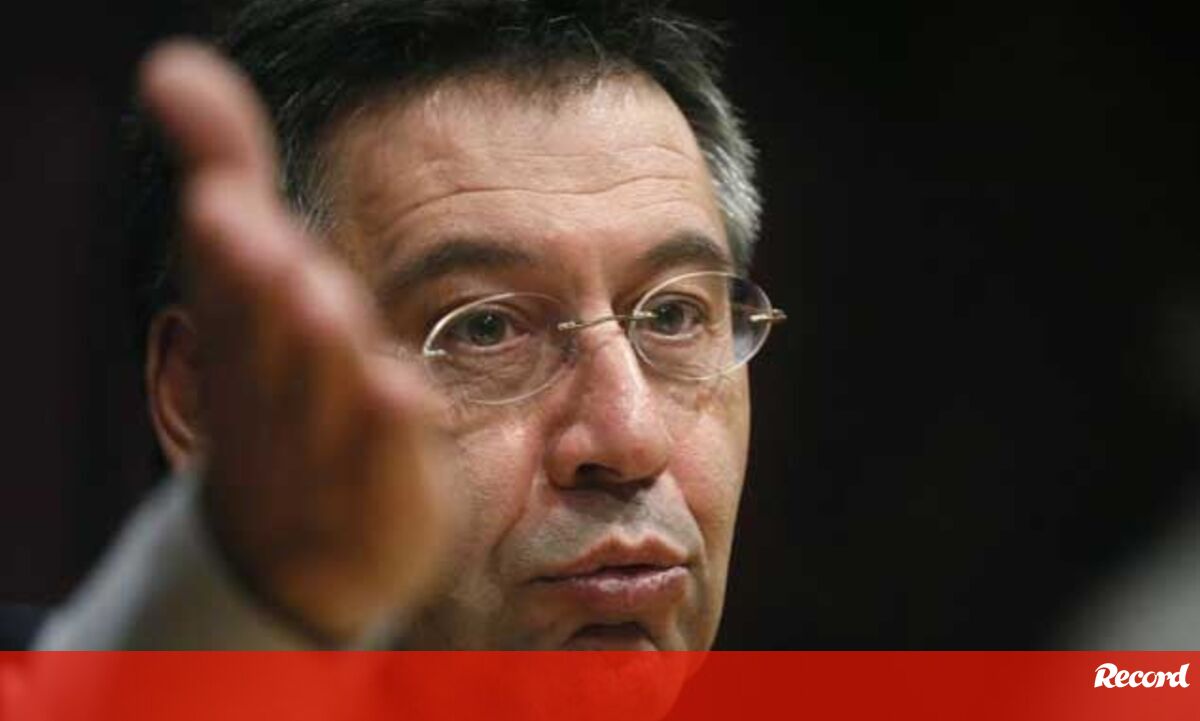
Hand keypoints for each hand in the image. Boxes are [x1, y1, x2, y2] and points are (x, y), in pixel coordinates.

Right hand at [139, 41, 457, 643]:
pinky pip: (384, 469)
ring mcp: (324, 459)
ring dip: (316, 350)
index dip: (224, 253)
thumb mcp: (255, 281)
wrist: (305, 550)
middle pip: (264, 344)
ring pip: (320, 401)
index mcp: (241, 344)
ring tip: (316, 295)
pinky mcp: (381, 500)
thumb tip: (174, 64)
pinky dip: (386, 434)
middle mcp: (274, 400)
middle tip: (250, 230)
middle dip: (258, 288)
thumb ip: (229, 171)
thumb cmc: (284, 389)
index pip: (227, 295)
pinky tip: (399, 390)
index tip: (221, 200)